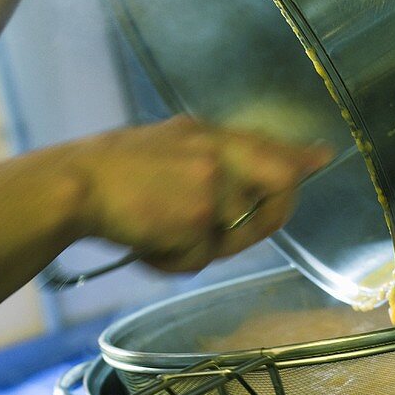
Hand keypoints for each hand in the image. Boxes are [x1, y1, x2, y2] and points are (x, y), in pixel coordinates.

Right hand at [68, 116, 332, 272]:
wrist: (72, 185)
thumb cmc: (109, 171)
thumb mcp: (164, 144)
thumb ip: (209, 154)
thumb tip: (237, 172)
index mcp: (205, 133)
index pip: (268, 143)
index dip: (298, 157)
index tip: (322, 157)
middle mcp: (218, 152)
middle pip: (279, 187)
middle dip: (265, 220)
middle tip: (223, 233)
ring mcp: (212, 184)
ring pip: (231, 237)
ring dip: (194, 246)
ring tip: (152, 229)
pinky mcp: (199, 217)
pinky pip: (200, 258)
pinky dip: (172, 261)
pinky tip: (144, 241)